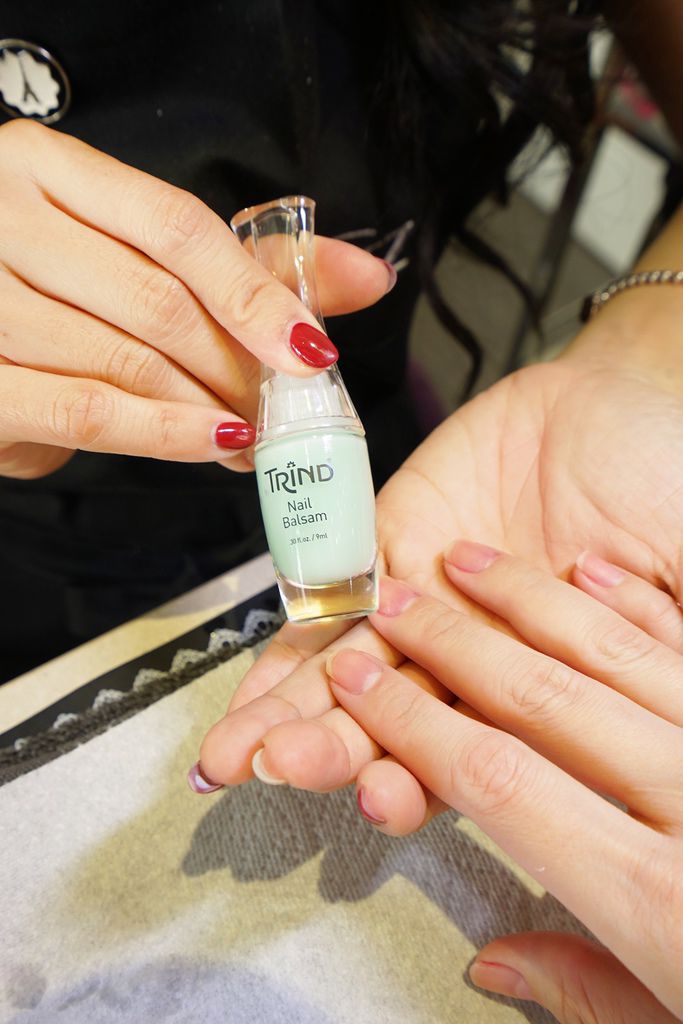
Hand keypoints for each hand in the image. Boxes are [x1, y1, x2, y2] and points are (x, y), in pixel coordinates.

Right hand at [0, 119, 391, 477]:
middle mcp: (3, 220)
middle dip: (238, 367)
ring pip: (128, 362)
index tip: (311, 346)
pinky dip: (161, 434)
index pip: (175, 226)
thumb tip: (366, 277)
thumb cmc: (48, 286)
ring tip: (252, 436)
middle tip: (281, 407)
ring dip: (209, 409)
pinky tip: (212, 444)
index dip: (255, 293)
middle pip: (160, 302)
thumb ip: (243, 263)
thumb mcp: (129, 253)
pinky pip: (85, 412)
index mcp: (47, 170)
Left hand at [197, 348, 682, 813]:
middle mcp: (469, 660)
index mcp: (533, 685)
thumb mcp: (676, 572)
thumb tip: (652, 717)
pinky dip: (290, 645)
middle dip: (333, 751)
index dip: (423, 784)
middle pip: (390, 724)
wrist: (613, 405)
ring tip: (236, 752)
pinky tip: (249, 690)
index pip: (466, 757)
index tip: (385, 797)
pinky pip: (329, 602)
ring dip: (290, 714)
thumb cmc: (659, 486)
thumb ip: (655, 641)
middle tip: (280, 769)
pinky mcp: (387, 546)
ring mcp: (421, 606)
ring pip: (346, 675)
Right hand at [325, 549, 682, 1022]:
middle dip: (449, 645)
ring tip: (469, 563)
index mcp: (656, 893)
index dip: (414, 724)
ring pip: (612, 656)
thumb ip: (587, 989)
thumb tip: (496, 958)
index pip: (499, 782)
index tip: (361, 688)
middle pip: (541, 703)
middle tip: (391, 602)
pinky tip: (590, 576)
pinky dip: (635, 610)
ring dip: (529, 605)